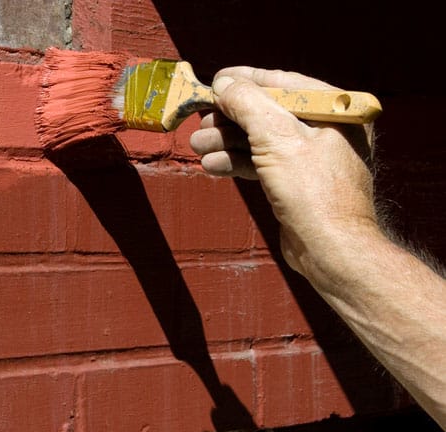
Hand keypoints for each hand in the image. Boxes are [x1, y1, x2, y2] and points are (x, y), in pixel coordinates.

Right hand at [190, 66, 378, 275]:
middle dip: (229, 119)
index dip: (245, 81)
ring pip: (260, 140)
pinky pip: (262, 163)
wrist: (329, 249)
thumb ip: (248, 103)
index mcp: (334, 110)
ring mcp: (310, 158)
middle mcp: (325, 129)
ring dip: (227, 142)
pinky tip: (212, 166)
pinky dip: (237, 163)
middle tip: (201, 123)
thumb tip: (224, 84)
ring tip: (199, 146)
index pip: (283, 83)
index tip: (215, 80)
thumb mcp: (277, 138)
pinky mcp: (296, 182)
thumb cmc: (314, 193)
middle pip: (267, 112)